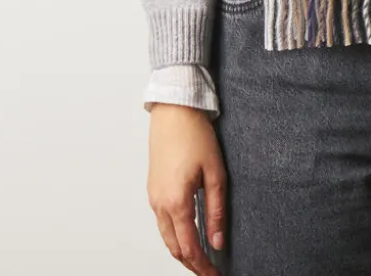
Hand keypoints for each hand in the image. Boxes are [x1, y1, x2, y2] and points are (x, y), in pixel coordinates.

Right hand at [147, 103, 226, 274]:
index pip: (189, 247)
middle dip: (192, 263)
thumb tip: (217, 241)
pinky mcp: (153, 189)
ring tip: (202, 258)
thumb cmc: (195, 135)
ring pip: (166, 237)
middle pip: (174, 247)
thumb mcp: (215, 172)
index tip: (216, 274)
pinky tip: (188, 234)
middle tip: (210, 270)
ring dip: (182, 251)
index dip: (203, 265)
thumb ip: (216, 209)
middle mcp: (160, 204)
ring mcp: (153, 197)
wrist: (174, 111)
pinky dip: (175, 235)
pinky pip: (162, 222)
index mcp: (176, 201)